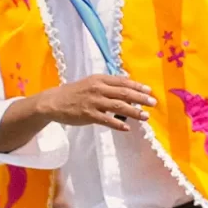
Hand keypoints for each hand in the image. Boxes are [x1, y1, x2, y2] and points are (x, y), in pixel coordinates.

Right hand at [33, 75, 156, 131]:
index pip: (123, 81)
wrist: (53, 101)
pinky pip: (106, 120)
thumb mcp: (91, 83)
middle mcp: (98, 89)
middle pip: (124, 93)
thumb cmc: (75, 93)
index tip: (149, 91)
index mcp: (100, 79)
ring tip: (145, 116)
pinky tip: (127, 128)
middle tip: (153, 103)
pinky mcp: (88, 114)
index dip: (137, 86)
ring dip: (134, 111)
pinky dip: (117, 124)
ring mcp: (93, 102)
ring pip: (118, 106)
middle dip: (140, 98)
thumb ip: (108, 86)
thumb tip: (127, 90)